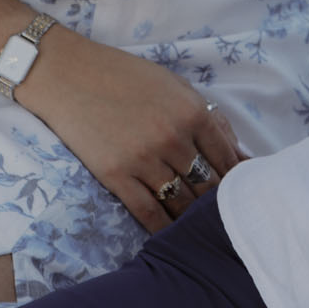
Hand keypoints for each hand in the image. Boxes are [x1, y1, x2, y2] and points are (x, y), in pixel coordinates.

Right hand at [18, 28, 243, 230]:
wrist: (67, 73)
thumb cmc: (123, 75)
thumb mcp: (174, 85)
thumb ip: (210, 118)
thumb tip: (241, 156)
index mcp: (192, 112)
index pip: (227, 159)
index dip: (236, 180)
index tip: (236, 192)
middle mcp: (173, 138)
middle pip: (207, 186)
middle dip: (216, 203)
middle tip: (219, 216)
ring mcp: (144, 159)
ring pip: (181, 203)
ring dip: (191, 218)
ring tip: (196, 227)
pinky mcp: (115, 176)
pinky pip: (148, 213)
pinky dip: (163, 228)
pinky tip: (169, 234)